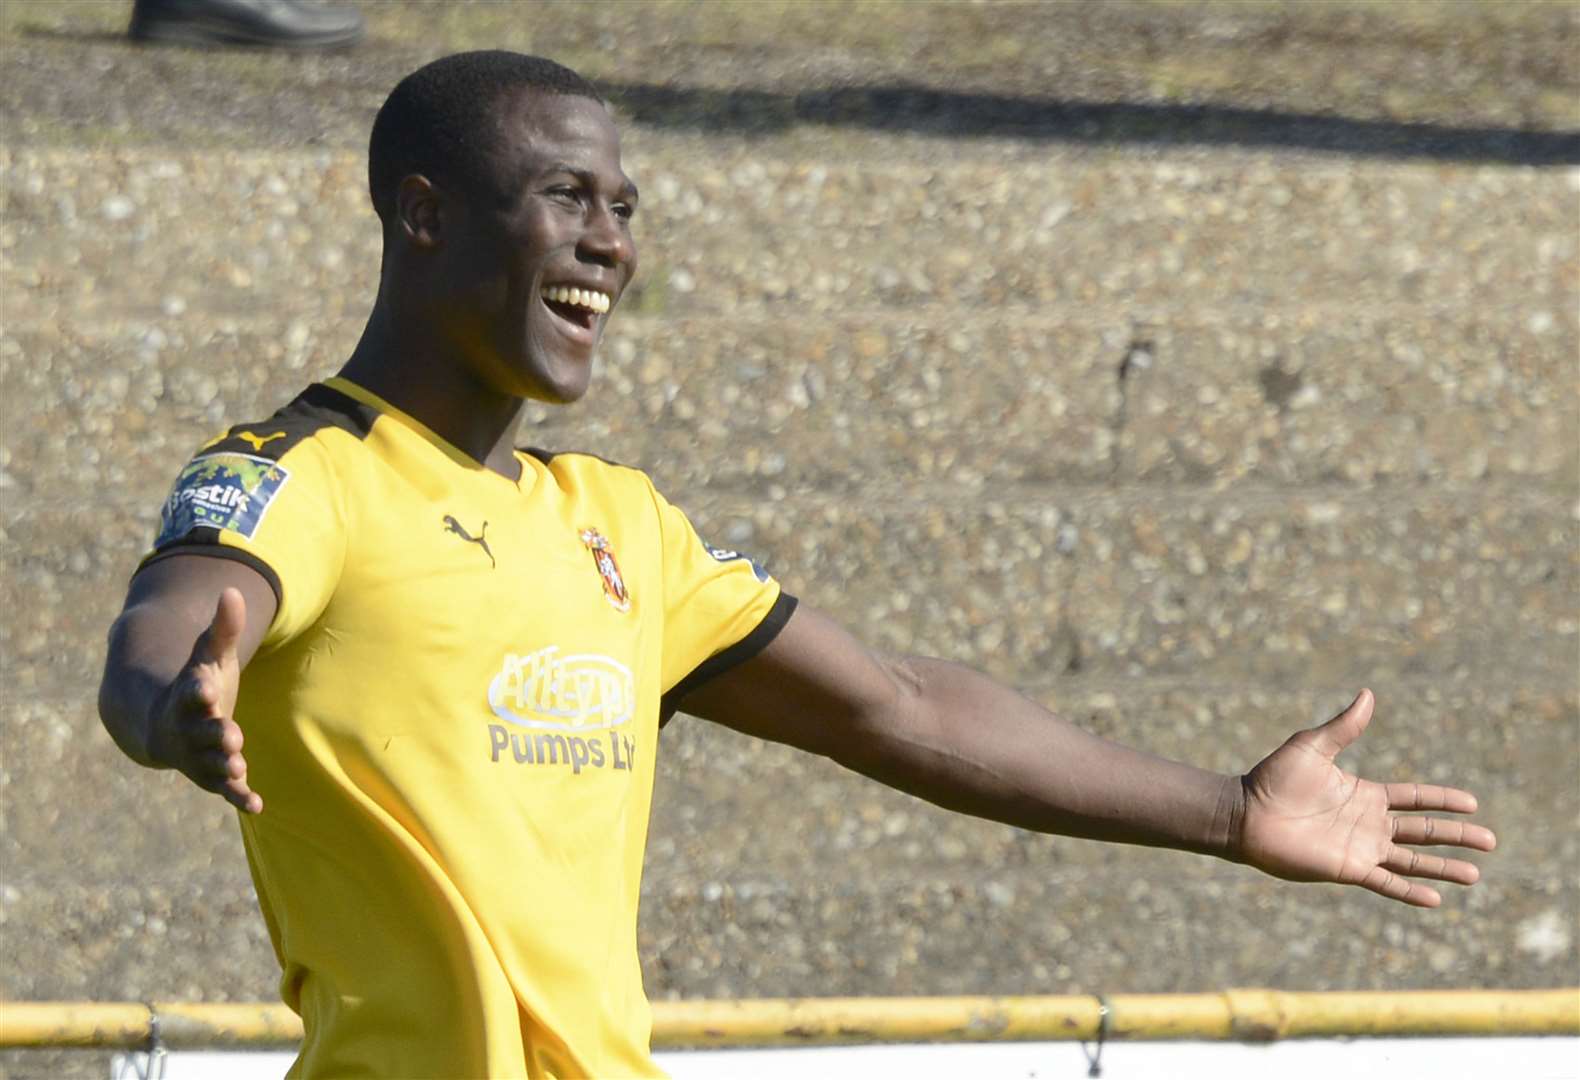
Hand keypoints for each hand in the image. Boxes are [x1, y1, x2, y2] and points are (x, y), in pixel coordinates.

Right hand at [147, 588, 262, 813]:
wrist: (170, 724)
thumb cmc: (198, 685)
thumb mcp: (209, 656)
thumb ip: (223, 629)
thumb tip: (233, 591)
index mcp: (188, 697)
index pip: (191, 693)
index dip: (198, 692)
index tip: (206, 688)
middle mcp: (189, 729)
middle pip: (201, 733)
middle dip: (214, 735)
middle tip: (230, 737)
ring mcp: (199, 755)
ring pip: (210, 764)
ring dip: (223, 767)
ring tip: (237, 769)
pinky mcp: (212, 775)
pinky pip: (224, 790)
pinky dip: (238, 797)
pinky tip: (257, 805)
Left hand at [1236, 689, 1493, 906]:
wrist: (1244, 814)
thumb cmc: (1273, 778)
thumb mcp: (1313, 746)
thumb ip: (1344, 727)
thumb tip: (1368, 693)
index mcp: (1365, 794)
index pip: (1415, 798)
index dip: (1444, 800)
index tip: (1473, 803)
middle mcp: (1368, 823)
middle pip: (1423, 830)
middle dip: (1457, 835)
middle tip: (1491, 841)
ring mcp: (1360, 848)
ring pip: (1412, 860)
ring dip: (1443, 867)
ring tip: (1475, 875)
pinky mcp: (1347, 869)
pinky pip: (1386, 882)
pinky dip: (1409, 891)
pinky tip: (1435, 899)